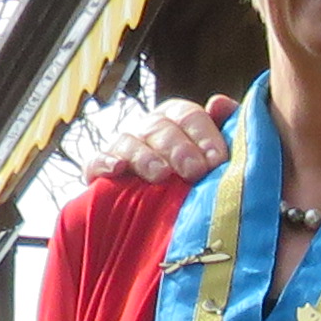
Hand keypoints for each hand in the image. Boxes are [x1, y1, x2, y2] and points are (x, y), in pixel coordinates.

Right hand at [89, 93, 237, 187]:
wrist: (155, 217)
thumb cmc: (193, 180)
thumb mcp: (213, 156)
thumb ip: (224, 129)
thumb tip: (219, 103)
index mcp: (175, 119)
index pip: (188, 116)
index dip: (204, 135)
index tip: (217, 160)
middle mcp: (148, 128)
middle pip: (160, 127)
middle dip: (179, 148)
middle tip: (195, 171)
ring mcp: (121, 147)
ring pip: (130, 142)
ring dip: (146, 157)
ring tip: (161, 176)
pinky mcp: (98, 170)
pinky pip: (97, 162)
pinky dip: (105, 163)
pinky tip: (118, 170)